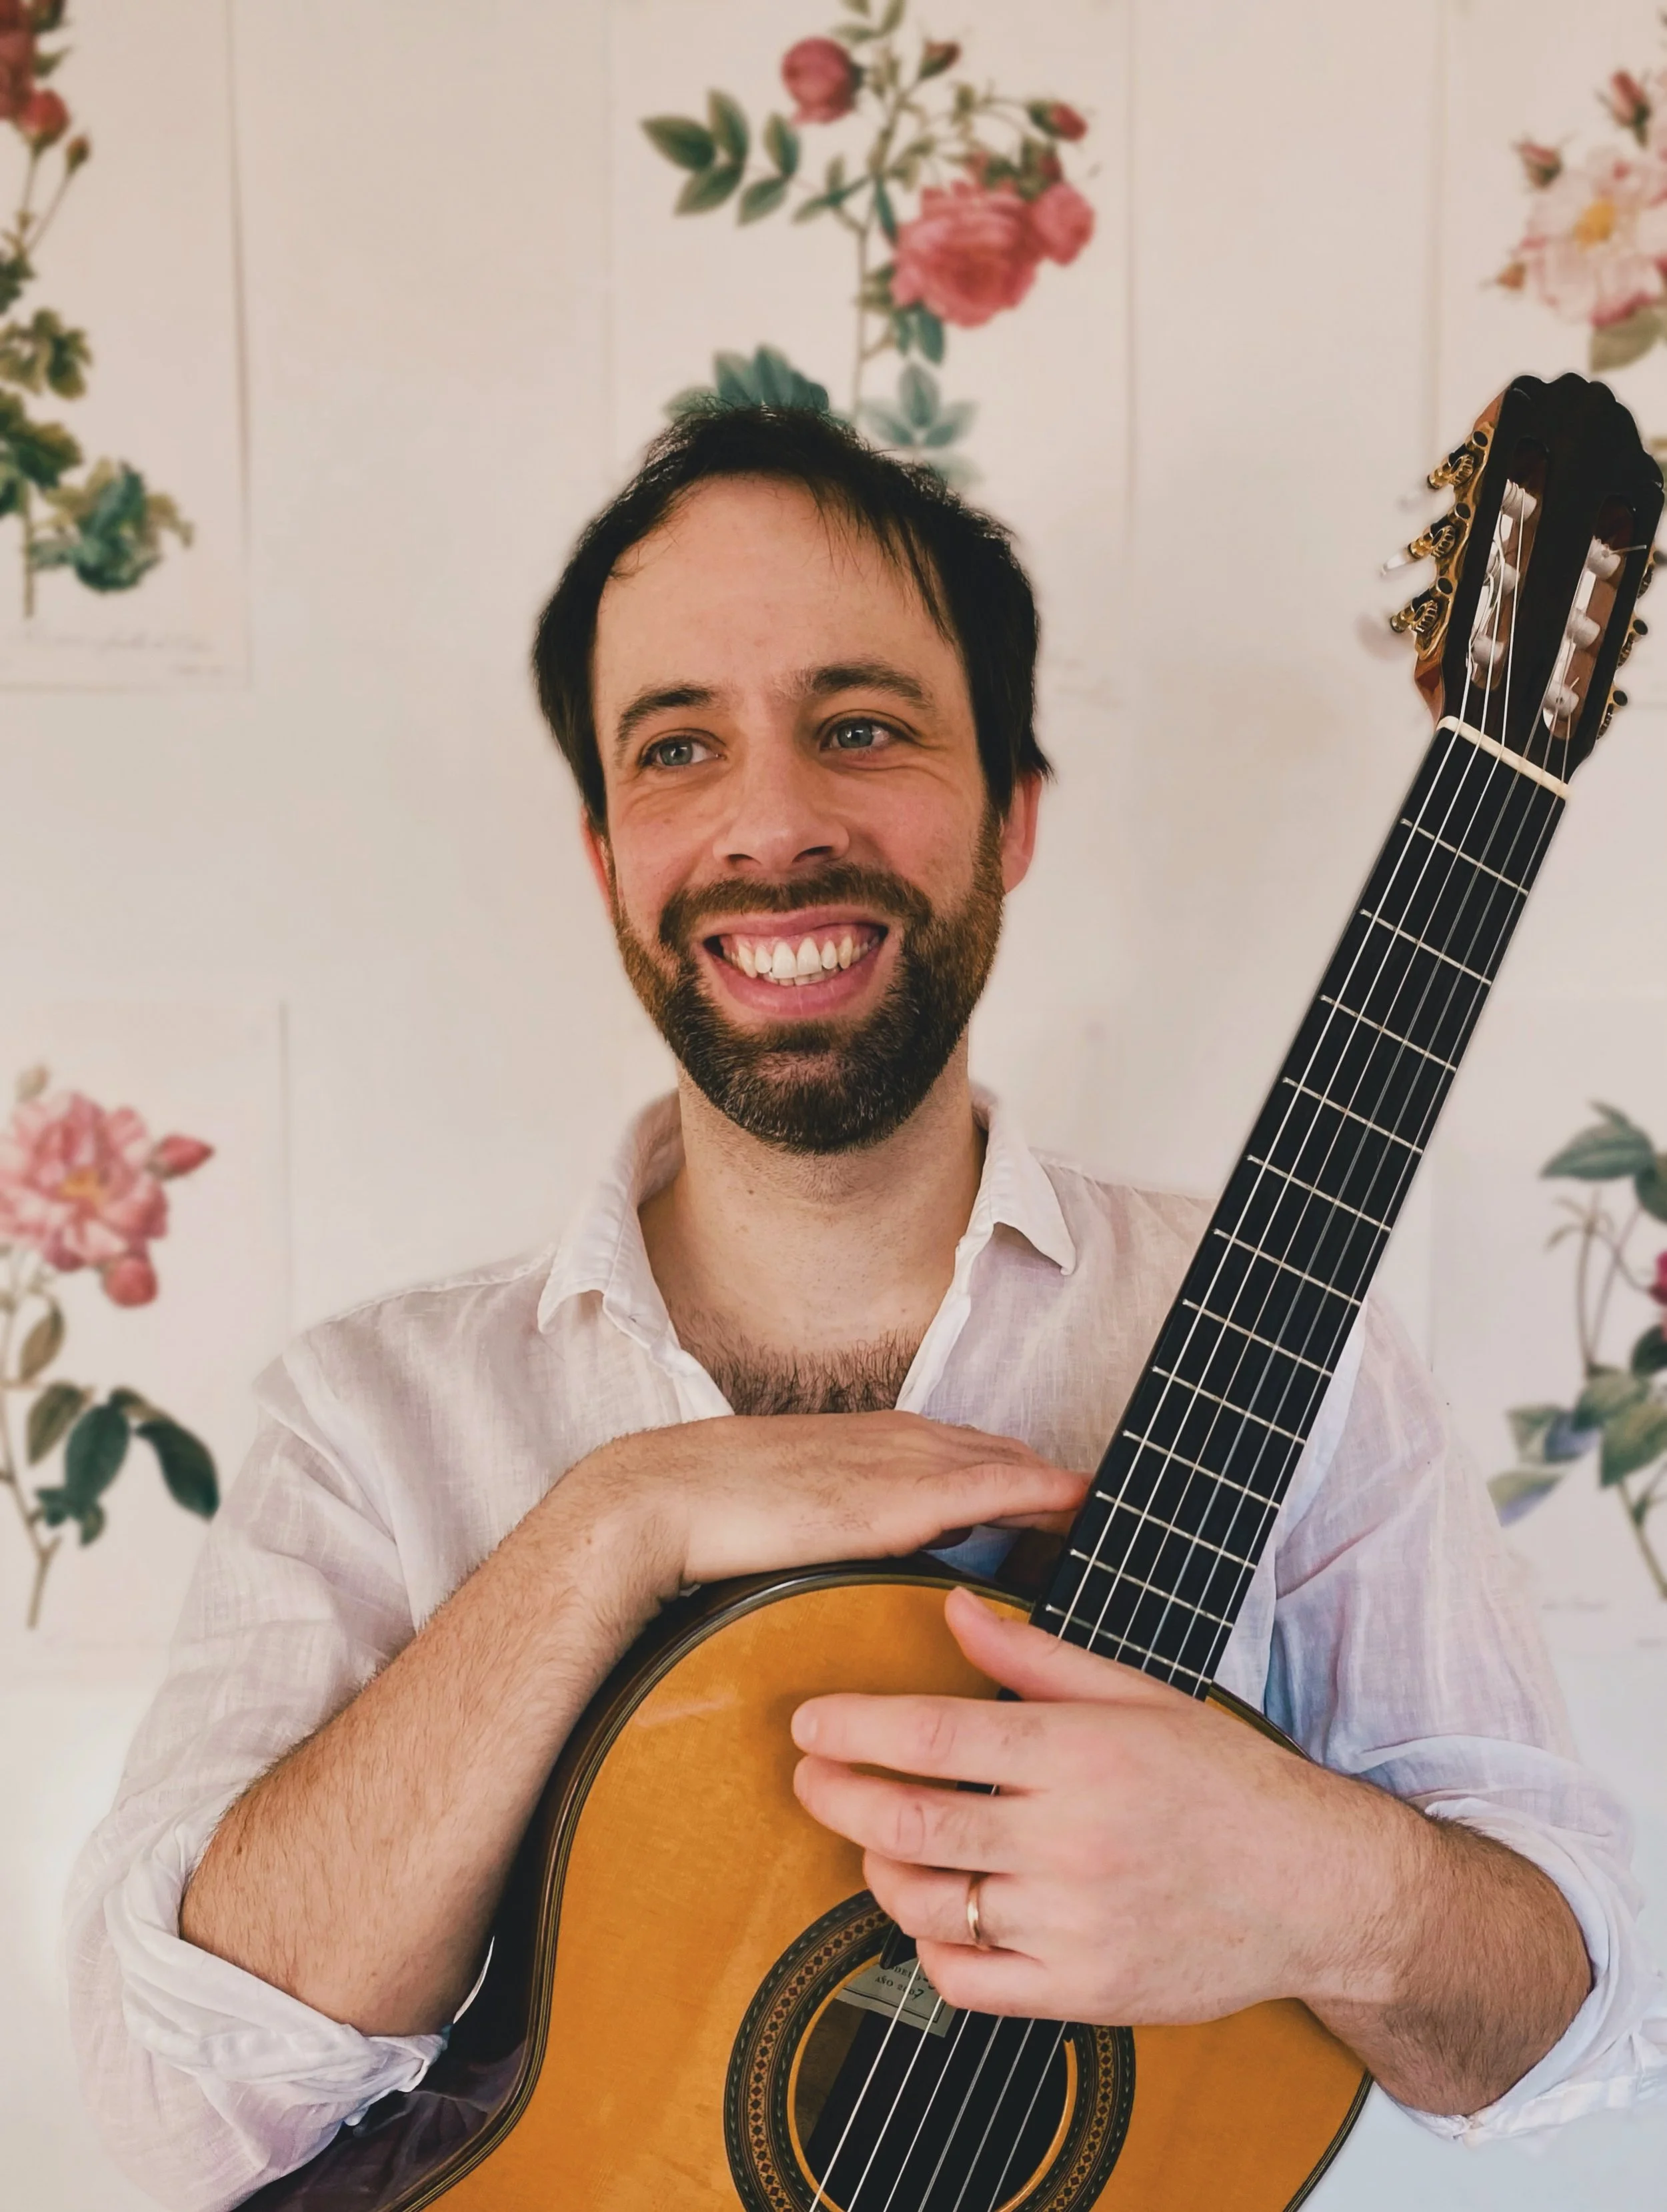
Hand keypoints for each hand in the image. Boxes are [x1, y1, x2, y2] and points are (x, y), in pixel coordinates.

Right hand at [573, 1414, 1085, 1599]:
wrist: (666, 1497)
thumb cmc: (721, 1508)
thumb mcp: (808, 1503)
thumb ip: (864, 1516)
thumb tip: (911, 1546)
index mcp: (880, 1443)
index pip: (978, 1454)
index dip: (1028, 1477)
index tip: (1072, 1505)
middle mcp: (902, 1442)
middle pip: (1007, 1455)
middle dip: (1057, 1483)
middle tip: (1113, 1514)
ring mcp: (901, 1463)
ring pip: (1009, 1463)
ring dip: (1059, 1486)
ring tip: (1110, 1512)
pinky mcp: (894, 1496)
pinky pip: (990, 1484)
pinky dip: (1038, 1488)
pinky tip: (1075, 1498)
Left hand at [790, 1585, 1426, 2027]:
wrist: (1316, 1887)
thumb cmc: (1226, 1782)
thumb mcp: (1139, 1696)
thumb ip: (1036, 1655)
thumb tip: (953, 1606)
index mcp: (1081, 1753)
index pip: (932, 1732)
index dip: (853, 1726)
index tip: (810, 1721)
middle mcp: (1072, 1839)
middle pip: (909, 1819)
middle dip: (834, 1793)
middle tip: (808, 1776)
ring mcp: (1075, 1924)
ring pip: (926, 1901)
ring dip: (877, 1866)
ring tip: (874, 1837)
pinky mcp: (1084, 1992)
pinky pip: (966, 1979)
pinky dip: (927, 1944)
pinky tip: (931, 1910)